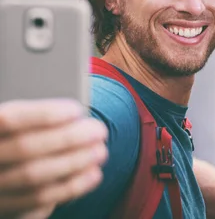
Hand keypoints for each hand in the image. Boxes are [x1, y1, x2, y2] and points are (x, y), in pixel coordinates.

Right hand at [0, 99, 107, 217]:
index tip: (77, 109)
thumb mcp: (13, 126)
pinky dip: (69, 190)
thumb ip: (32, 118)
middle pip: (27, 150)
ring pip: (34, 181)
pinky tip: (91, 176)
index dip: (45, 113)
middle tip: (100, 130)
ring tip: (100, 152)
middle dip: (69, 139)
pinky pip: (38, 205)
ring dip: (74, 166)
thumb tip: (74, 116)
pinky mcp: (5, 212)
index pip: (10, 119)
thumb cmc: (12, 139)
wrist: (2, 168)